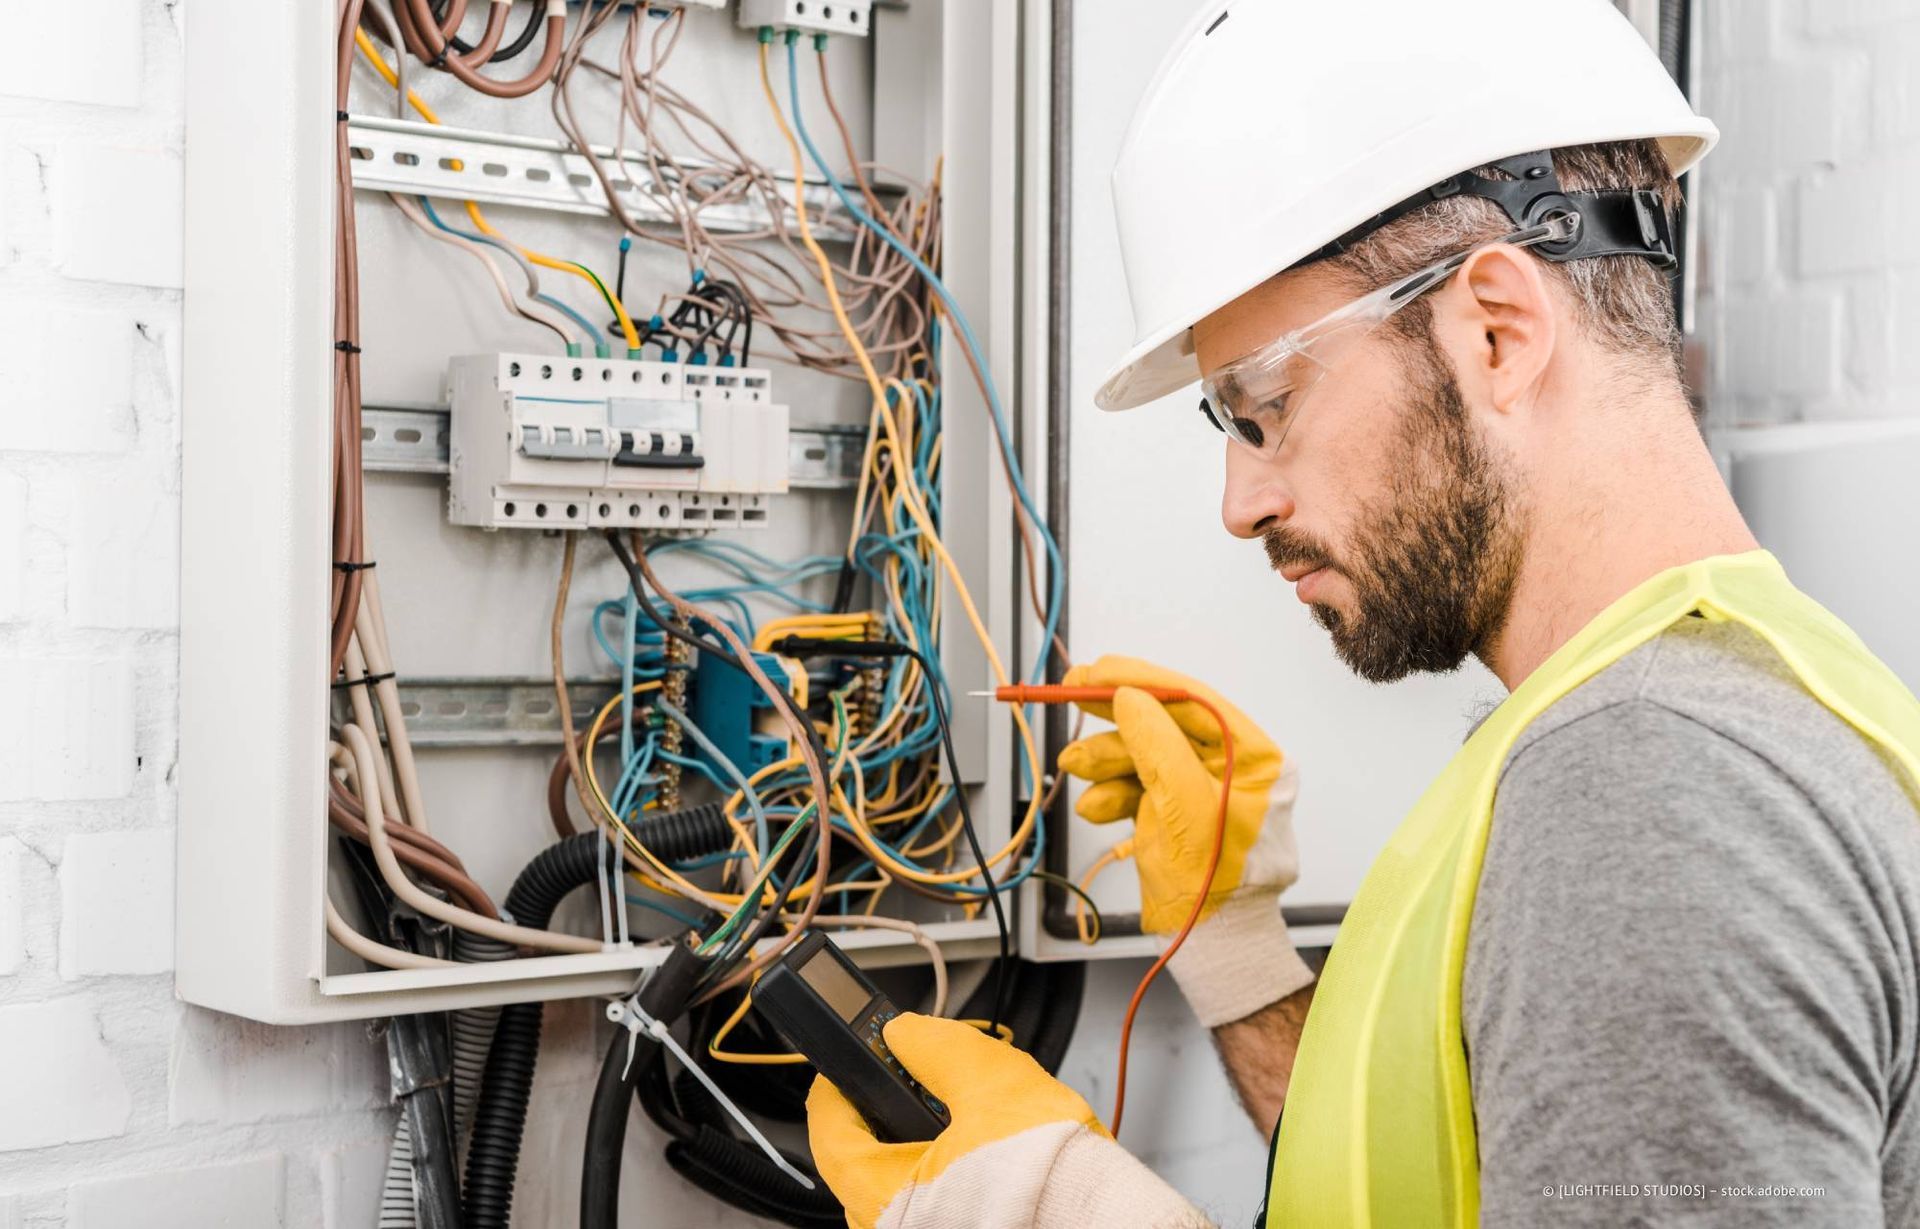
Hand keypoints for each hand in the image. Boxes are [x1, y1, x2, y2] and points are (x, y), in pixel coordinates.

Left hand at [807, 1014, 1205, 1228]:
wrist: (1112, 1222)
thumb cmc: (1054, 1177)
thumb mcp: (992, 1083)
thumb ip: (937, 1049)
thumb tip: (905, 1032)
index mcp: (881, 1195)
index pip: (829, 1129)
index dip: (840, 1080)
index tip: (855, 1056)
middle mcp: (891, 1228)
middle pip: (865, 1154)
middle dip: (892, 1106)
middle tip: (919, 1073)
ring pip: (904, 1179)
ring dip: (927, 1139)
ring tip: (969, 1109)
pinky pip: (936, 1201)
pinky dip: (953, 1170)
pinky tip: (989, 1148)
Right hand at [1057, 655, 1312, 1025]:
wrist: (1210, 947)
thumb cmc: (1214, 888)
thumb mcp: (1184, 810)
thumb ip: (1158, 746)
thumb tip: (1130, 697)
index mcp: (1255, 759)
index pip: (1194, 700)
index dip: (1142, 680)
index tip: (1098, 670)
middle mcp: (1231, 768)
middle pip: (1163, 722)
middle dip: (1114, 719)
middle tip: (1070, 695)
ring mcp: (1200, 789)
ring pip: (1142, 753)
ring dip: (1104, 759)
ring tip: (1076, 767)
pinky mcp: (1173, 811)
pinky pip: (1136, 784)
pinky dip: (1111, 792)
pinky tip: (1098, 808)